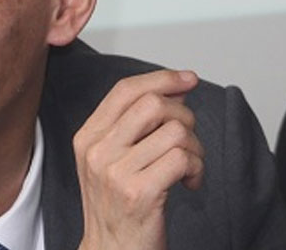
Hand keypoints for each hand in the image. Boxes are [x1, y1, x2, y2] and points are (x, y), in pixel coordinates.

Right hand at [73, 70, 204, 249]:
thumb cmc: (117, 206)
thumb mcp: (112, 159)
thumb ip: (136, 124)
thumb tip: (175, 89)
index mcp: (87, 138)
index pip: (125, 91)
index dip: (161, 79)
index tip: (187, 79)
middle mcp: (97, 151)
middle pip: (152, 104)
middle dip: (183, 116)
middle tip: (187, 139)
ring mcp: (116, 173)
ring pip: (174, 132)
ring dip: (195, 148)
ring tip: (188, 166)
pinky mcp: (140, 193)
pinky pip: (183, 159)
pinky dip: (197, 169)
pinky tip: (189, 182)